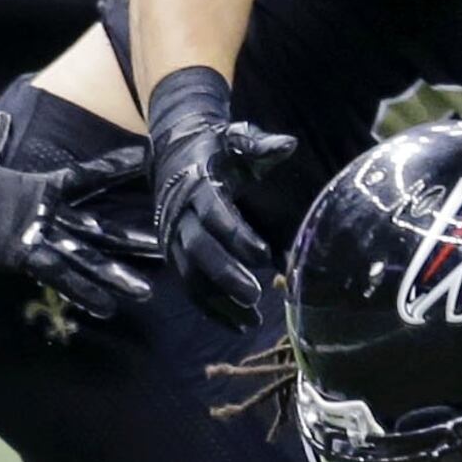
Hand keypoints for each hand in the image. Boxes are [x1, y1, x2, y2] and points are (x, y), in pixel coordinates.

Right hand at [0, 143, 158, 319]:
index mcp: (38, 187)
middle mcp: (45, 210)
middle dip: (136, 234)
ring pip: (87, 255)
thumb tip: (2, 120)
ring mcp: (35, 233)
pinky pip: (59, 277)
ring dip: (118, 273)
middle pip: (100, 223)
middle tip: (172, 240)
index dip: (120, 167)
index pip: (91, 175)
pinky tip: (108, 309)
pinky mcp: (20, 254)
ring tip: (149, 290)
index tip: (151, 159)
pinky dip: (83, 293)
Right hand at [144, 68, 302, 326]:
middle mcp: (179, 214)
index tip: (264, 254)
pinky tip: (238, 323)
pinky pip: (190, 287)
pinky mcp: (173, 255)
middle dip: (225, 274)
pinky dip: (211, 308)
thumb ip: (259, 144)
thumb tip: (288, 144)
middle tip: (255, 295)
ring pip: (191, 275)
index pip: (214, 213)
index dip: (236, 235)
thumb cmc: (215, 148)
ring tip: (250, 320)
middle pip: (197, 250)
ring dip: (219, 300)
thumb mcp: (235, 138)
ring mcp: (172, 238)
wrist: (173, 153)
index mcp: (196, 184)